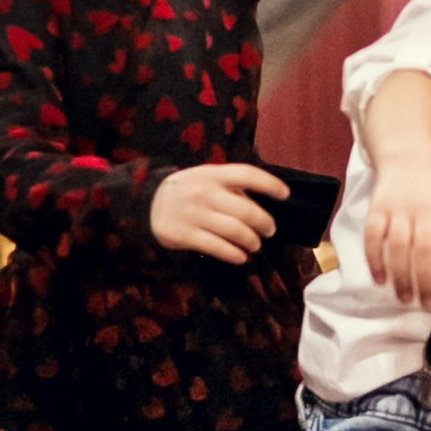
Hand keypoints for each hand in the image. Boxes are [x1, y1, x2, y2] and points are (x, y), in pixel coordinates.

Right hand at [151, 161, 292, 263]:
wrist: (145, 203)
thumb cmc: (186, 190)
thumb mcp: (205, 178)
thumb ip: (230, 187)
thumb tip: (260, 204)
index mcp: (212, 174)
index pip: (247, 175)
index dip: (270, 184)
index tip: (285, 195)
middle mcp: (204, 192)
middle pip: (246, 210)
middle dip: (264, 223)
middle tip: (270, 230)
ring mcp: (194, 214)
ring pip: (235, 231)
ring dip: (252, 241)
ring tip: (256, 245)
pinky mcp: (184, 235)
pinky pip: (217, 247)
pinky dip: (234, 254)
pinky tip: (241, 257)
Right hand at [363, 154, 430, 306]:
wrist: (409, 161)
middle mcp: (425, 209)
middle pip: (426, 250)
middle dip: (426, 282)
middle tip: (426, 304)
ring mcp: (398, 208)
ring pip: (399, 247)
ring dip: (401, 277)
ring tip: (405, 297)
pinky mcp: (377, 208)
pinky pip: (373, 237)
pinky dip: (375, 260)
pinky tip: (380, 279)